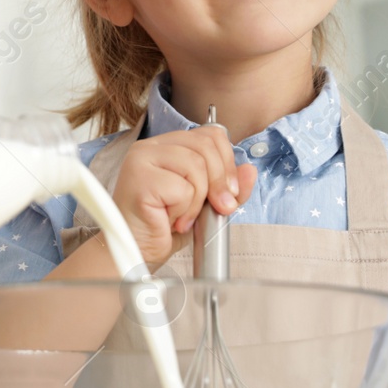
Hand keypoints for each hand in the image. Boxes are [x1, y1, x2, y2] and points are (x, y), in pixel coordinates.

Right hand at [111, 127, 257, 270]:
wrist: (137, 253)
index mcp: (166, 146)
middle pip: (205, 146)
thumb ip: (227, 187)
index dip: (226, 162)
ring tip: (183, 217)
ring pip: (196, 166)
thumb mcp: (204, 204)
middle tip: (216, 207)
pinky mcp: (139, 178)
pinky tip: (171, 221)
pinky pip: (182, 189)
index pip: (209, 134)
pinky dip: (185, 211)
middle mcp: (150, 147)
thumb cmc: (163, 228)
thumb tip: (249, 170)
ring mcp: (141, 160)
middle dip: (219, 181)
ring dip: (198, 200)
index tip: (229, 191)